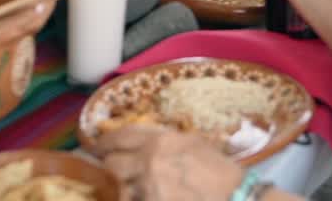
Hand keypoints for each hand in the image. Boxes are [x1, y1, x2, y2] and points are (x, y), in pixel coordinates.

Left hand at [95, 126, 242, 200]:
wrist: (235, 200)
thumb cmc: (222, 174)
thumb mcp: (196, 144)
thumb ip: (168, 142)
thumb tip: (145, 145)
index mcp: (161, 140)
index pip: (121, 136)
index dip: (104, 142)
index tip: (96, 147)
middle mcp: (148, 162)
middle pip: (111, 165)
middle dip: (110, 170)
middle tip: (112, 174)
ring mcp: (147, 189)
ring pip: (118, 191)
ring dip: (121, 192)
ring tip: (129, 191)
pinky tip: (139, 199)